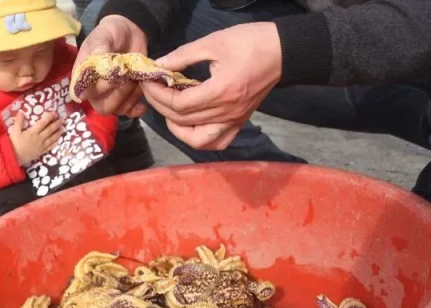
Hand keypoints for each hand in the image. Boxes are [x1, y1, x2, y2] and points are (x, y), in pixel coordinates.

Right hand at [10, 111, 64, 165]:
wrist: (14, 157)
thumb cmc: (14, 143)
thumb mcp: (14, 131)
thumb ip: (18, 122)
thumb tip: (21, 112)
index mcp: (33, 132)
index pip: (43, 123)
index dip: (49, 117)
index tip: (54, 113)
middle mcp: (39, 138)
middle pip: (50, 130)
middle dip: (57, 124)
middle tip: (63, 120)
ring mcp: (41, 145)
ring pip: (52, 138)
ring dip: (58, 133)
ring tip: (63, 129)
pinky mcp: (41, 152)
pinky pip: (49, 147)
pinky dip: (54, 144)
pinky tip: (57, 142)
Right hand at [73, 15, 147, 117]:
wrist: (130, 34)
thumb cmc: (111, 34)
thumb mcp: (103, 35)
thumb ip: (99, 47)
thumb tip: (99, 62)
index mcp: (83, 76)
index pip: (86, 93)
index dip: (100, 87)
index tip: (113, 72)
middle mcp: (94, 90)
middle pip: (102, 106)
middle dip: (118, 93)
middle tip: (128, 75)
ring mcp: (110, 96)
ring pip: (117, 109)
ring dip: (129, 97)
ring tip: (136, 80)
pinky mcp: (125, 98)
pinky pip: (128, 111)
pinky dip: (136, 108)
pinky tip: (142, 103)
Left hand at [140, 22, 281, 149]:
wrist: (282, 52)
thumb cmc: (250, 43)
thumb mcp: (214, 42)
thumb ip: (183, 55)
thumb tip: (159, 65)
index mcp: (221, 92)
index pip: (179, 104)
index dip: (158, 95)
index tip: (148, 80)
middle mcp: (227, 113)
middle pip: (183, 121)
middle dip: (160, 106)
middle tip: (152, 89)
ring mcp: (234, 120)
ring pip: (198, 140)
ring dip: (177, 129)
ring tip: (169, 110)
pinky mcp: (239, 122)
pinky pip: (216, 142)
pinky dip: (199, 139)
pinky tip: (190, 125)